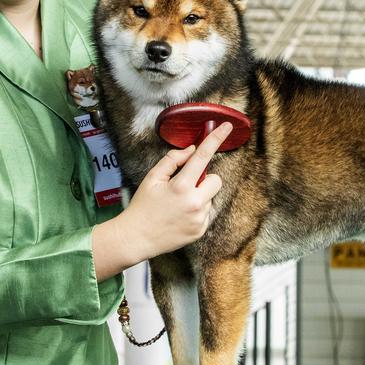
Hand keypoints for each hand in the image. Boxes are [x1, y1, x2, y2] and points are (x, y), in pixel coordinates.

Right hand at [119, 121, 232, 258]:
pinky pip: (207, 213)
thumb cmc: (143, 206)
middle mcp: (195, 203)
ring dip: (199, 196)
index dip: (216, 139)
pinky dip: (197, 211)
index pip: (203, 156)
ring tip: (178, 205)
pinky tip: (180, 216)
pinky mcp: (201, 231)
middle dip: (205, 179)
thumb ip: (172, 160)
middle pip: (216, 179)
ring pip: (210, 197)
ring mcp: (200, 219)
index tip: (227, 126)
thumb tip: (192, 150)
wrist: (137, 238)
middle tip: (186, 185)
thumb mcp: (152, 178)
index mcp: (181, 186)